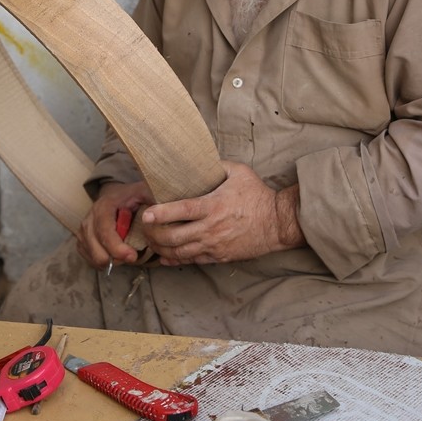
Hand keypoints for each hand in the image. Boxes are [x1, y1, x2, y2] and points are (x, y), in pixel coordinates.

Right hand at [75, 181, 154, 269]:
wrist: (117, 195)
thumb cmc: (132, 196)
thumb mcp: (144, 193)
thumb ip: (152, 201)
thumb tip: (156, 217)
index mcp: (104, 206)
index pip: (104, 230)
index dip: (117, 247)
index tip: (133, 256)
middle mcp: (89, 218)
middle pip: (96, 247)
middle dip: (115, 257)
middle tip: (132, 257)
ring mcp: (83, 230)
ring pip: (92, 255)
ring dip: (109, 261)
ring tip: (125, 255)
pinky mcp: (82, 240)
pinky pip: (88, 258)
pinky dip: (101, 263)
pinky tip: (114, 258)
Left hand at [140, 161, 303, 265]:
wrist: (277, 223)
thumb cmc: (258, 196)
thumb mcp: (238, 172)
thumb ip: (216, 166)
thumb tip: (198, 159)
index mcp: (213, 206)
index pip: (181, 210)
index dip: (161, 213)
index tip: (146, 213)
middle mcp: (211, 228)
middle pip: (173, 236)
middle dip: (153, 234)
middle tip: (144, 227)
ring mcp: (214, 245)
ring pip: (179, 252)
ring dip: (160, 248)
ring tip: (150, 240)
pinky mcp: (218, 256)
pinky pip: (191, 261)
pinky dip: (174, 259)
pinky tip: (164, 256)